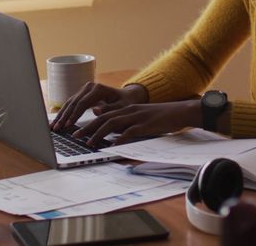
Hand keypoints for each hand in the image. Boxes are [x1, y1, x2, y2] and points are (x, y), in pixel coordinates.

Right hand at [50, 82, 146, 131]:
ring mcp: (84, 89)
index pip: (83, 102)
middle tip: (57, 128)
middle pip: (74, 102)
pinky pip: (70, 103)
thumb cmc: (125, 103)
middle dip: (64, 116)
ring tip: (53, 127)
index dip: (75, 114)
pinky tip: (56, 121)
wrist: (126, 97)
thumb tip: (95, 111)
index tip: (68, 125)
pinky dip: (63, 113)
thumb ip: (110, 109)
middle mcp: (90, 86)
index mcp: (99, 88)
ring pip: (69, 102)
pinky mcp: (81, 94)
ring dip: (61, 115)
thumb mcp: (122, 107)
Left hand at [74, 100, 200, 145]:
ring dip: (99, 134)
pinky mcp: (146, 125)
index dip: (88, 123)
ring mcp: (137, 117)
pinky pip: (130, 132)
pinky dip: (119, 139)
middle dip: (87, 128)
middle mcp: (129, 111)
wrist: (180, 111)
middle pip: (103, 118)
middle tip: (75, 137)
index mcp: (126, 109)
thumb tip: (112, 135)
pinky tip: (112, 146)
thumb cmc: (160, 117)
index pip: (103, 115)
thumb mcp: (140, 118)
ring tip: (89, 143)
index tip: (77, 131)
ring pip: (113, 123)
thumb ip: (126, 124)